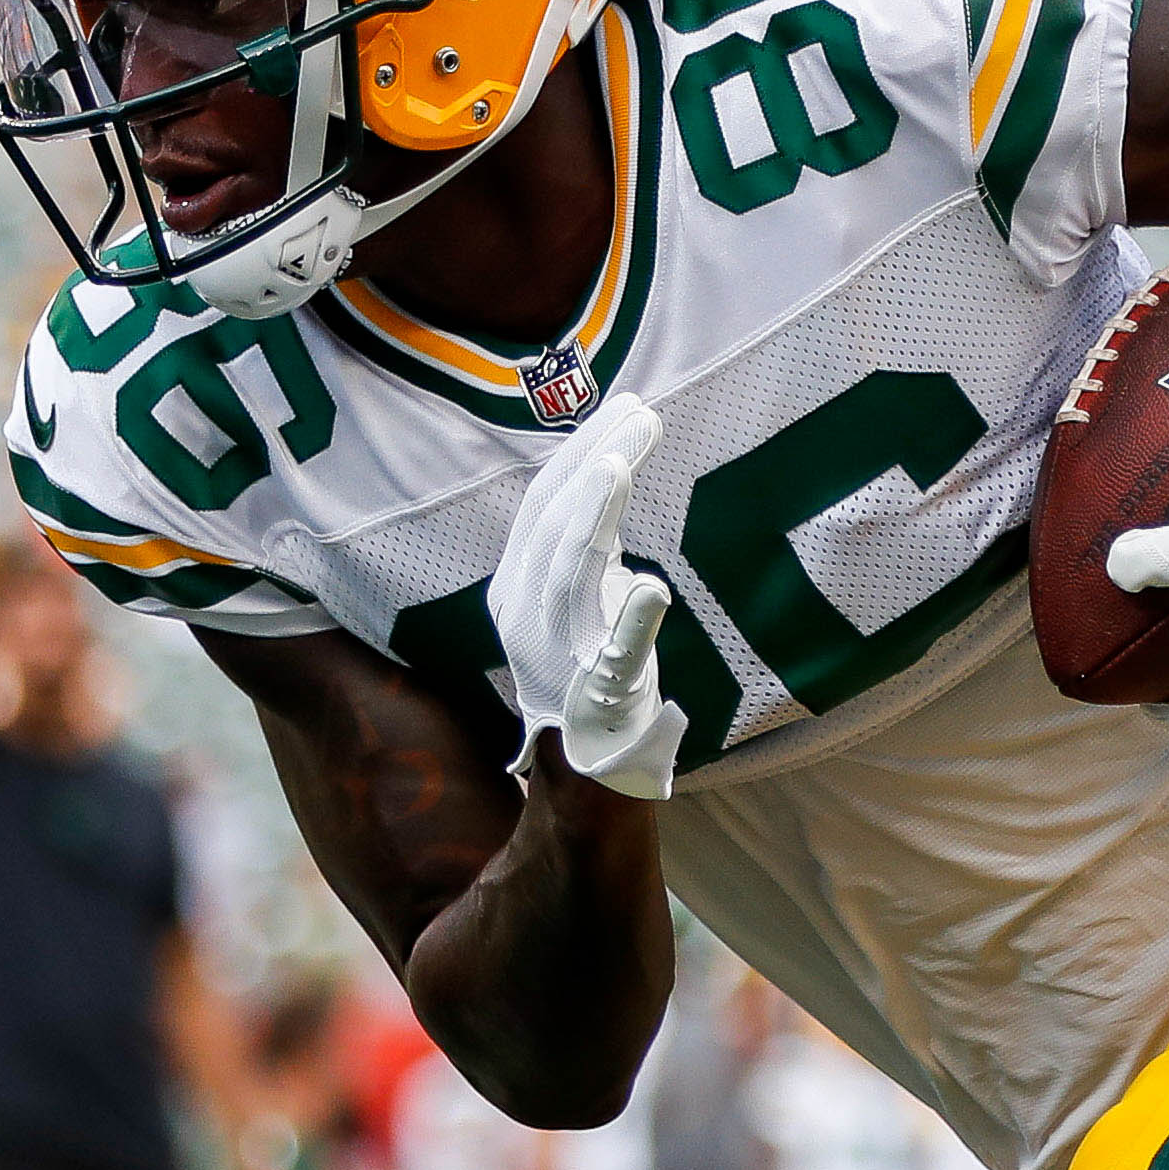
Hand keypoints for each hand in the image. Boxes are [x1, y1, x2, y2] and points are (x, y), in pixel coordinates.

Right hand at [488, 392, 683, 799]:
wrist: (590, 760)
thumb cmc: (590, 668)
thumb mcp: (577, 598)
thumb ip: (585, 545)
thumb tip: (608, 474)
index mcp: (516, 587)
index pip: (545, 503)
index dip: (582, 452)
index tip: (624, 409)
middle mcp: (523, 612)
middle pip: (555, 520)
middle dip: (597, 459)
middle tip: (641, 415)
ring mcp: (555, 651)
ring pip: (570, 569)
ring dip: (598, 511)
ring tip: (625, 460)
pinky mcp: (596, 690)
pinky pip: (612, 651)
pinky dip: (631, 619)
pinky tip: (652, 587)